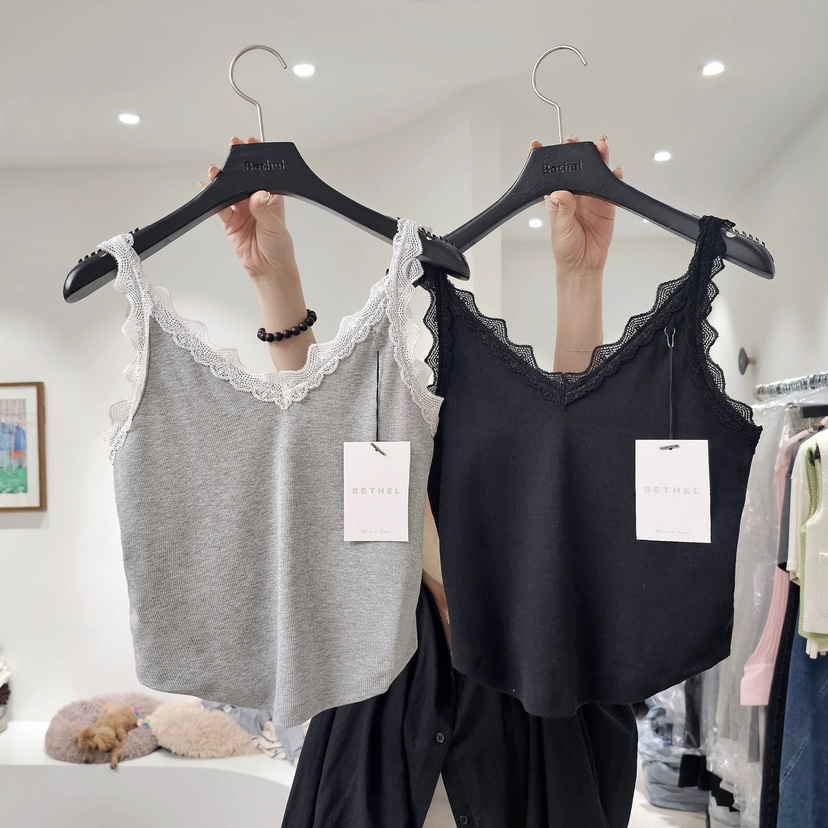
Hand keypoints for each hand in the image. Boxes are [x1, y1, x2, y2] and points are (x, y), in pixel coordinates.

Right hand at [202, 137, 297, 279]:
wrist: (268, 269)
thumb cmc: (279, 248)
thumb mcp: (275, 228)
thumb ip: (264, 211)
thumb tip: (258, 196)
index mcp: (271, 197)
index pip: (264, 173)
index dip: (257, 158)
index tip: (250, 144)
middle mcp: (255, 200)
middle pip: (243, 177)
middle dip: (236, 163)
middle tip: (232, 149)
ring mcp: (241, 209)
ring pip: (228, 189)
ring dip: (221, 179)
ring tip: (216, 172)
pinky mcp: (230, 220)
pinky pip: (218, 205)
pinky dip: (211, 197)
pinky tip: (206, 188)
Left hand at [534, 136, 622, 274]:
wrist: (583, 265)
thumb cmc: (565, 248)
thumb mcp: (560, 228)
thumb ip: (562, 209)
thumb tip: (561, 193)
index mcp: (557, 197)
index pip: (551, 174)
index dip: (546, 159)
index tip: (538, 146)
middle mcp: (574, 194)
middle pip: (576, 167)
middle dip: (576, 151)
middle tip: (575, 141)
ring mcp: (591, 198)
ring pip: (595, 173)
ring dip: (599, 159)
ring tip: (601, 146)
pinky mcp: (606, 205)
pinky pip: (612, 187)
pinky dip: (615, 178)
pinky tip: (616, 171)